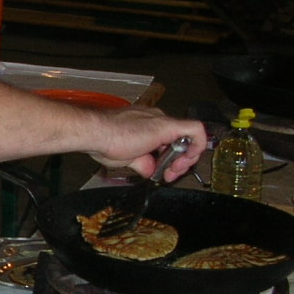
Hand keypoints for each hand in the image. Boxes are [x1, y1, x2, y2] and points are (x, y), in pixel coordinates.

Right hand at [86, 108, 206, 180]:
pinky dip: (197, 145)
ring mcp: (162, 120)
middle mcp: (155, 119)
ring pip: (187, 136)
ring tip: (173, 171)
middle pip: (178, 140)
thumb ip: (142, 163)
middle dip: (178, 161)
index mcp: (145, 125)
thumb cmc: (103, 142)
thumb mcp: (126, 159)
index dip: (169, 159)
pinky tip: (188, 159)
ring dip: (185, 158)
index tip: (163, 172)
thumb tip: (149, 171)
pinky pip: (195, 130)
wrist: (96, 133)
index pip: (166, 142)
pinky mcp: (167, 125)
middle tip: (170, 175)